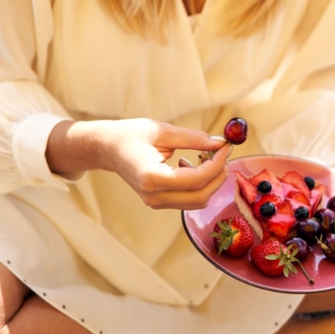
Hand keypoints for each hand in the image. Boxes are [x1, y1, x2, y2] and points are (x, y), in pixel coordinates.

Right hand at [100, 118, 231, 210]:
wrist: (108, 149)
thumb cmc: (131, 135)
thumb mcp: (162, 130)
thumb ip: (192, 138)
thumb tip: (219, 143)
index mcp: (152, 177)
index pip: (196, 179)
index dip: (216, 163)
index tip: (225, 146)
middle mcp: (154, 196)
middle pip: (201, 196)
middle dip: (218, 174)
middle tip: (222, 152)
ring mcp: (155, 203)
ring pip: (197, 201)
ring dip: (211, 181)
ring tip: (207, 156)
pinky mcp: (158, 203)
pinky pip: (188, 200)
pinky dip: (199, 185)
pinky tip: (191, 165)